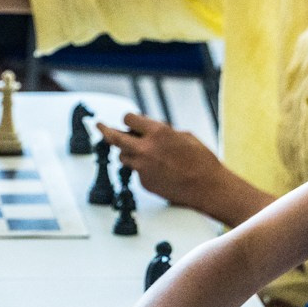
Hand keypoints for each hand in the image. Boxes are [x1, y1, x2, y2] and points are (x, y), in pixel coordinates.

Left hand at [96, 114, 223, 211]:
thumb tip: (147, 129)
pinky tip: (160, 171)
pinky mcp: (144, 182)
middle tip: (98, 126)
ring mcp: (142, 167)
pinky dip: (143, 169)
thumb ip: (162, 131)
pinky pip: (136, 171)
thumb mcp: (184, 136)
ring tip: (146, 154)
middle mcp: (145, 149)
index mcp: (158, 132)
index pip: (128, 118)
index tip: (128, 121)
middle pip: (114, 137)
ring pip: (123, 156)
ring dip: (129, 153)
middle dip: (105, 130)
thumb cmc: (201, 160)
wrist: (209, 187)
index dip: (129, 119)